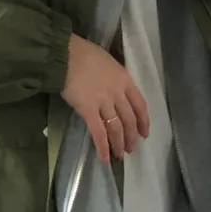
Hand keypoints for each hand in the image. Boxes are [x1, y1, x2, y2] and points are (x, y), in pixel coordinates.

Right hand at [61, 34, 149, 163]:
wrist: (66, 55)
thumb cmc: (84, 54)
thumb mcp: (108, 63)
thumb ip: (114, 79)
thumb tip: (113, 92)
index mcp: (125, 80)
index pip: (140, 104)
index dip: (144, 121)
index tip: (144, 133)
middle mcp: (118, 93)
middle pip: (129, 119)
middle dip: (131, 136)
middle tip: (130, 148)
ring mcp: (104, 102)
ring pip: (116, 128)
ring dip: (119, 144)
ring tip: (119, 155)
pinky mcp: (88, 110)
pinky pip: (98, 132)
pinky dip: (103, 146)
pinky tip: (105, 157)